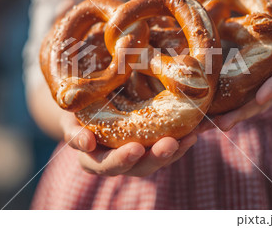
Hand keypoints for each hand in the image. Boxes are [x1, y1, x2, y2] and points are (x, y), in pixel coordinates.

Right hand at [60, 112, 196, 176]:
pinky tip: (201, 126)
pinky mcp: (155, 143)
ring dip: (176, 149)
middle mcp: (119, 161)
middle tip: (169, 144)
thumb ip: (74, 132)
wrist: (91, 105)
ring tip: (190, 136)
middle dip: (156, 157)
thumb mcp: (70, 119)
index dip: (121, 159)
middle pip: (139, 166)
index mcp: (95, 159)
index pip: (107, 164)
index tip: (135, 148)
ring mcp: (139, 154)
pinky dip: (188, 135)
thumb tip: (86, 143)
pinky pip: (173, 144)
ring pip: (159, 158)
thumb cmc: (77, 113)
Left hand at [197, 0, 271, 132]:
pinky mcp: (245, 84)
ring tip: (202, 130)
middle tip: (223, 125)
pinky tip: (198, 120)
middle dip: (243, 113)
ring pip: (245, 105)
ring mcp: (260, 82)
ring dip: (226, 118)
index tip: (263, 97)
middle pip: (261, 99)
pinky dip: (218, 110)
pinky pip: (233, 100)